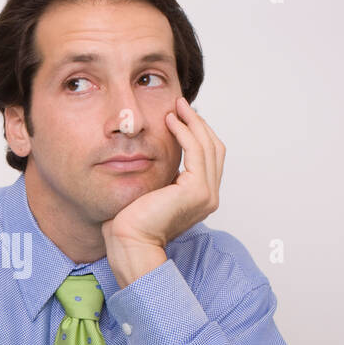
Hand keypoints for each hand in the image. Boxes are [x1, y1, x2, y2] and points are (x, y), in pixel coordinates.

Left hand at [102, 98, 225, 280]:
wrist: (130, 241)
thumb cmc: (133, 221)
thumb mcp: (153, 190)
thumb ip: (163, 175)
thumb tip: (156, 153)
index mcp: (202, 197)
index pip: (209, 157)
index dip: (198, 133)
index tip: (181, 115)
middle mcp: (210, 196)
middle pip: (213, 147)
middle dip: (198, 123)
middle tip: (181, 104)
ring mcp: (206, 194)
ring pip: (207, 145)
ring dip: (192, 121)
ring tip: (176, 106)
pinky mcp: (196, 189)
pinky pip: (195, 150)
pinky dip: (185, 131)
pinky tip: (171, 120)